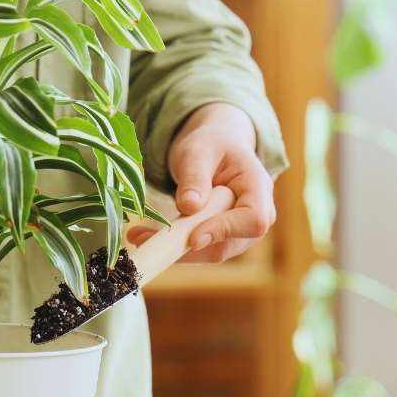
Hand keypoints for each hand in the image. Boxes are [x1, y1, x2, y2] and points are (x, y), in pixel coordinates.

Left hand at [128, 102, 275, 262]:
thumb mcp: (198, 151)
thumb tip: (189, 207)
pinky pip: (199, 251)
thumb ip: (195, 176)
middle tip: (143, 237)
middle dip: (187, 245)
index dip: (225, 231)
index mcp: (259, 187)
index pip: (253, 220)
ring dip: (174, 249)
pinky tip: (145, 236)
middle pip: (230, 243)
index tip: (193, 236)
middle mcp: (257, 215)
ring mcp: (241, 233)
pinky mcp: (222, 240)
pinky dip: (172, 247)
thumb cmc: (211, 144)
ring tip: (137, 236)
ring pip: (211, 252)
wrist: (215, 150)